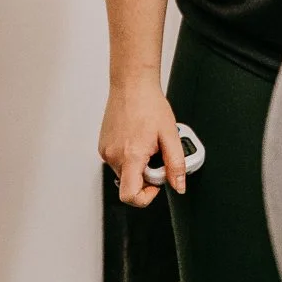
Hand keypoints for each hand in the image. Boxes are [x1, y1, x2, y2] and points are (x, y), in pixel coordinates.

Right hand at [99, 75, 184, 207]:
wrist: (132, 84)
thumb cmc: (149, 104)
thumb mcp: (170, 134)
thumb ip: (176, 163)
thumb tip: (179, 185)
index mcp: (131, 156)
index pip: (130, 196)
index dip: (146, 197)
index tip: (157, 183)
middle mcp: (114, 156)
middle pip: (130, 183)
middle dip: (147, 174)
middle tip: (157, 152)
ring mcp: (106, 151)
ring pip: (125, 172)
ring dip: (138, 164)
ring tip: (147, 142)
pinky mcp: (103, 146)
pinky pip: (118, 161)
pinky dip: (129, 156)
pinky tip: (137, 138)